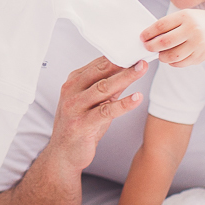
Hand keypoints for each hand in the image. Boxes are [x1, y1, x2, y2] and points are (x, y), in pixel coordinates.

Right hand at [49, 57, 148, 172]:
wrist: (64, 154)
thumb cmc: (80, 126)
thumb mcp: (93, 103)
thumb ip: (108, 87)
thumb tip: (129, 70)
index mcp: (73, 82)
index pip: (97, 64)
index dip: (117, 56)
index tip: (134, 51)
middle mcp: (71, 91)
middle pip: (100, 72)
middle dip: (122, 63)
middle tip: (141, 57)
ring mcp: (75, 107)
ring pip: (103, 88)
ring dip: (125, 78)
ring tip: (141, 70)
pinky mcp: (82, 124)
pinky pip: (106, 111)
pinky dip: (123, 104)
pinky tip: (137, 98)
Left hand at [142, 10, 204, 66]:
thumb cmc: (197, 22)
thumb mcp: (185, 16)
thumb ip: (169, 24)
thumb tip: (149, 36)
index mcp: (186, 17)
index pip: (161, 26)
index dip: (148, 33)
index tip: (142, 37)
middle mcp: (192, 30)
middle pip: (165, 42)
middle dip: (152, 46)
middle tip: (147, 47)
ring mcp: (197, 45)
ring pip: (172, 56)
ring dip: (161, 56)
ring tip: (159, 54)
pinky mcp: (200, 57)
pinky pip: (180, 63)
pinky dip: (172, 62)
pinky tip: (170, 58)